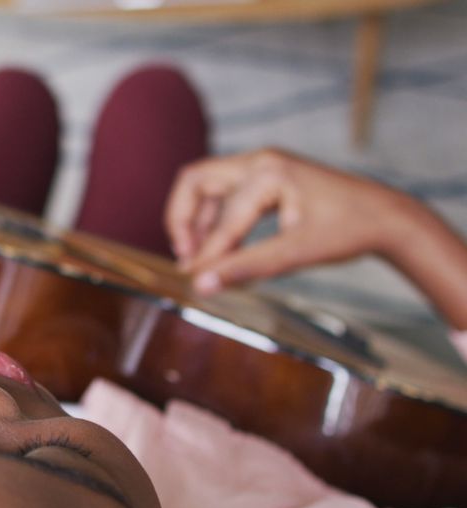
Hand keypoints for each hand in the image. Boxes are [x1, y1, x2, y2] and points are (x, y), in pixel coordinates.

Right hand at [165, 148, 424, 295]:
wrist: (386, 217)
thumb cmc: (348, 230)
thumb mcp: (295, 253)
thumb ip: (245, 268)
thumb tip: (202, 285)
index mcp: (267, 173)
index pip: (222, 219)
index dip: (206, 255)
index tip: (192, 282)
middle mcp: (260, 161)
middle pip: (195, 182)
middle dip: (182, 220)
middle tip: (185, 258)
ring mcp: (263, 165)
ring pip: (207, 186)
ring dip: (196, 220)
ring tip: (199, 256)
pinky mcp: (267, 176)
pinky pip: (226, 192)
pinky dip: (216, 218)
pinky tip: (221, 247)